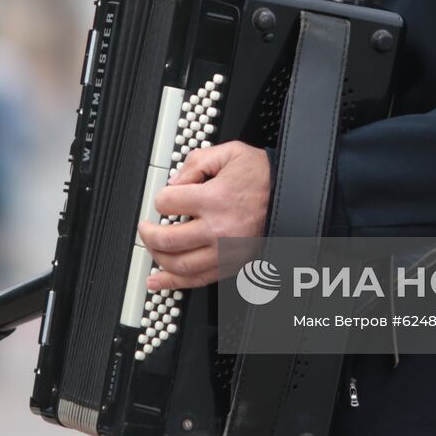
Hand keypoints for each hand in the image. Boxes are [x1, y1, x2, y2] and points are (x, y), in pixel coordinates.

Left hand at [137, 141, 269, 289]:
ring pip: (180, 265)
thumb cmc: (262, 176)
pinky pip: (199, 280)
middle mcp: (219, 229)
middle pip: (168, 240)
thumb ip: (197, 162)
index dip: (160, 198)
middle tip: (146, 227)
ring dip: (158, 259)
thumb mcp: (230, 153)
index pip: (168, 203)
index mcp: (215, 199)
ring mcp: (226, 251)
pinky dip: (175, 283)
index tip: (165, 198)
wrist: (290, 195)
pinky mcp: (232, 264)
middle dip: (148, 234)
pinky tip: (158, 281)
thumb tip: (175, 182)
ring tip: (151, 249)